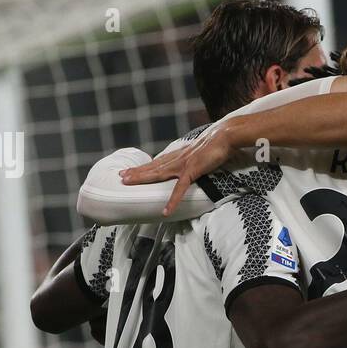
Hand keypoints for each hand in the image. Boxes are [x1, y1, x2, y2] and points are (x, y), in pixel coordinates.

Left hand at [118, 123, 233, 215]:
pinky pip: (180, 189)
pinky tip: (166, 211)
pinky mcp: (192, 171)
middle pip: (153, 167)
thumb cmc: (217, 143)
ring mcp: (183, 165)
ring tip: (128, 183)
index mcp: (180, 155)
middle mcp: (177, 159)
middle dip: (136, 172)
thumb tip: (194, 161)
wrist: (225, 136)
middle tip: (121, 177)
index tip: (131, 170)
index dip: (144, 166)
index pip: (158, 162)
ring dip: (143, 178)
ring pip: (158, 174)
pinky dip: (172, 201)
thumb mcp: (201, 151)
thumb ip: (194, 157)